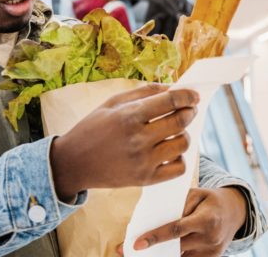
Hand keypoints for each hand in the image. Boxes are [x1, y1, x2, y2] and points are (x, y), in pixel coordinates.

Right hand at [50, 85, 198, 200]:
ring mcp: (143, 161)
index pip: (170, 102)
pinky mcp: (145, 179)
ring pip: (182, 144)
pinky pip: (178, 168)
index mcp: (128, 116)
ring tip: (176, 131)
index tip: (193, 95)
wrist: (74, 163)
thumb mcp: (111, 103)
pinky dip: (179, 157)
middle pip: (180, 122)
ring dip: (184, 134)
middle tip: (189, 109)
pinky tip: (170, 150)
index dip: (187, 96)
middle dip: (189, 112)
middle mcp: (137, 139)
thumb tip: (171, 88)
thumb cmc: (92, 128)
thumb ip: (142, 93)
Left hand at [124, 187, 247, 255]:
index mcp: (206, 220)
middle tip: (126, 251)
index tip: (137, 244)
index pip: (176, 230)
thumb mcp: (196, 194)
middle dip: (151, 250)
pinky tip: (157, 255)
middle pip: (175, 248)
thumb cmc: (209, 200)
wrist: (235, 211)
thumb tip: (156, 217)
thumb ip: (179, 205)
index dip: (155, 237)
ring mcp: (211, 252)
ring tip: (139, 254)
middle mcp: (210, 239)